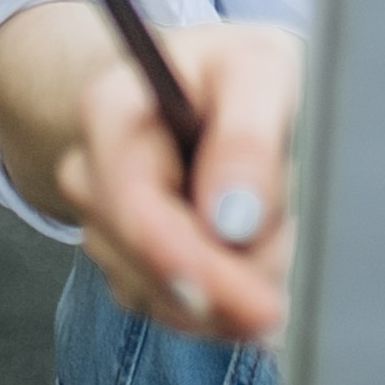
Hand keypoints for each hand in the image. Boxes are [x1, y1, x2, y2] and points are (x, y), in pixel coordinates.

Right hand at [57, 22, 301, 342]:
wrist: (213, 86)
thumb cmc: (238, 74)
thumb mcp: (260, 71)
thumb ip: (248, 136)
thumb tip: (235, 221)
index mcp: (109, 108)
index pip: (137, 207)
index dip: (197, 263)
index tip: (262, 305)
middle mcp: (89, 173)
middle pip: (152, 264)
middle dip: (235, 275)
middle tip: (294, 239)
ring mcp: (102, 227)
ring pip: (170, 300)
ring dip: (237, 285)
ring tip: (273, 221)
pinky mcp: (128, 269)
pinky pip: (180, 313)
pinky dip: (226, 301)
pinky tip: (250, 253)